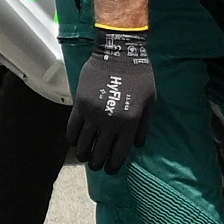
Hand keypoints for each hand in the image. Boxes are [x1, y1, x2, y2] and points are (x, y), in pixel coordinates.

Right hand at [68, 28, 158, 171]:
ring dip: (83, 154)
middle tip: (96, 165)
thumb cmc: (140, 77)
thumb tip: (137, 146)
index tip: (110, 170)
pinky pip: (72, 128)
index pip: (119, 153)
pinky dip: (72, 139)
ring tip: (84, 156)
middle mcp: (110, 122)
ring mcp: (93, 114)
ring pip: (83, 143)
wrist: (119, 53)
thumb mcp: (151, 102)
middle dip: (97, 163)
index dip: (113, 166)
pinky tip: (74, 141)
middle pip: (99, 152)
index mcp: (130, 123)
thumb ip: (144, 126)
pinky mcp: (80, 105)